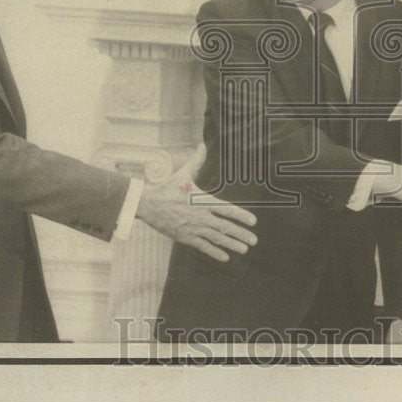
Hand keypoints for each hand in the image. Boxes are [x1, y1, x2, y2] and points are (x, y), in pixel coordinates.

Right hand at [136, 145, 257, 261]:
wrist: (147, 204)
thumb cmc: (167, 188)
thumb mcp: (183, 173)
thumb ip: (196, 161)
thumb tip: (202, 144)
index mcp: (203, 201)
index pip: (227, 210)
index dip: (241, 216)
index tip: (253, 221)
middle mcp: (200, 216)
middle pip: (225, 227)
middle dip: (241, 234)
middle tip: (254, 240)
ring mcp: (193, 228)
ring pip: (216, 239)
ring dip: (232, 244)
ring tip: (244, 249)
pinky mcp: (185, 237)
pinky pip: (203, 246)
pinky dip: (215, 252)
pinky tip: (225, 257)